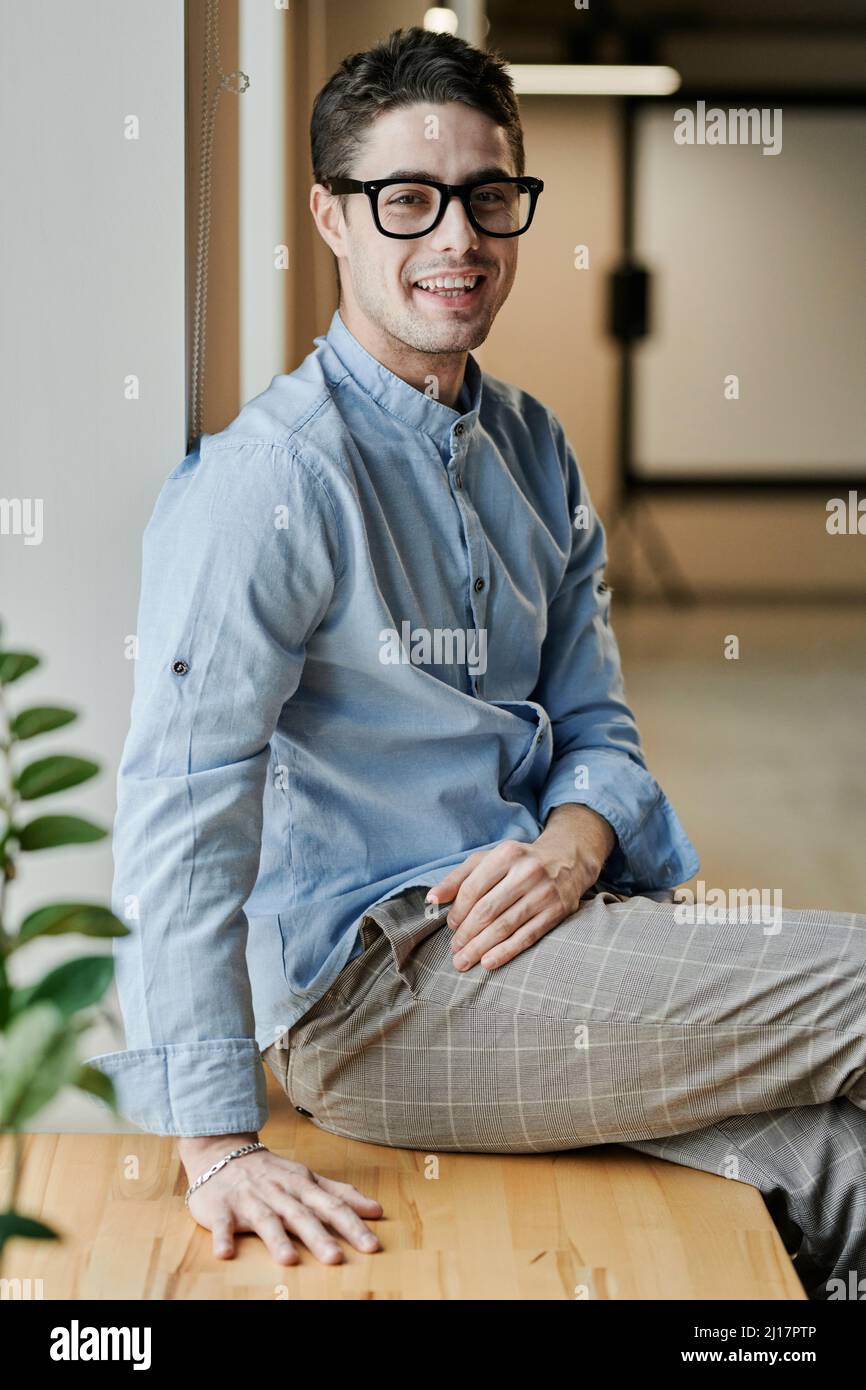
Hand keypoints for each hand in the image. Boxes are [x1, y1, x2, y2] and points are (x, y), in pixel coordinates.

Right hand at [178, 1133, 382, 1264]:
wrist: (223, 1152)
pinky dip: (223, 1237)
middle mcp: (278, 1193)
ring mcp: (249, 1200)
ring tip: (288, 1260)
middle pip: (301, 1215)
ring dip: (276, 1239)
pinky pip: (221, 1223)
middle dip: (318, 1236)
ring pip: (265, 1220)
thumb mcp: (309, 1179)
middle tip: (336, 1258)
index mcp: (302, 1186)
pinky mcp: (220, 1208)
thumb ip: (341, 1194)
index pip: (332, 1206)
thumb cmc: (272, 1173)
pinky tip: (225, 1253)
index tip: (372, 1246)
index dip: (352, 1225)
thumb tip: (377, 1210)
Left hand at [425, 804, 616, 973]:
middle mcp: (526, 871)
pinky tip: (489, 963)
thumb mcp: (489, 860)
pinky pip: (527, 936)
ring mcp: (544, 892)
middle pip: (487, 910)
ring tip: (464, 961)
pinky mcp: (557, 911)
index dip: (458, 911)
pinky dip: (506, 951)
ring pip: (505, 926)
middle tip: (455, 951)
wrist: (568, 860)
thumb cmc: (519, 863)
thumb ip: (458, 878)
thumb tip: (432, 899)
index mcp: (506, 854)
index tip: (451, 927)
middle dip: (467, 934)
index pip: (473, 888)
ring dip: (481, 947)